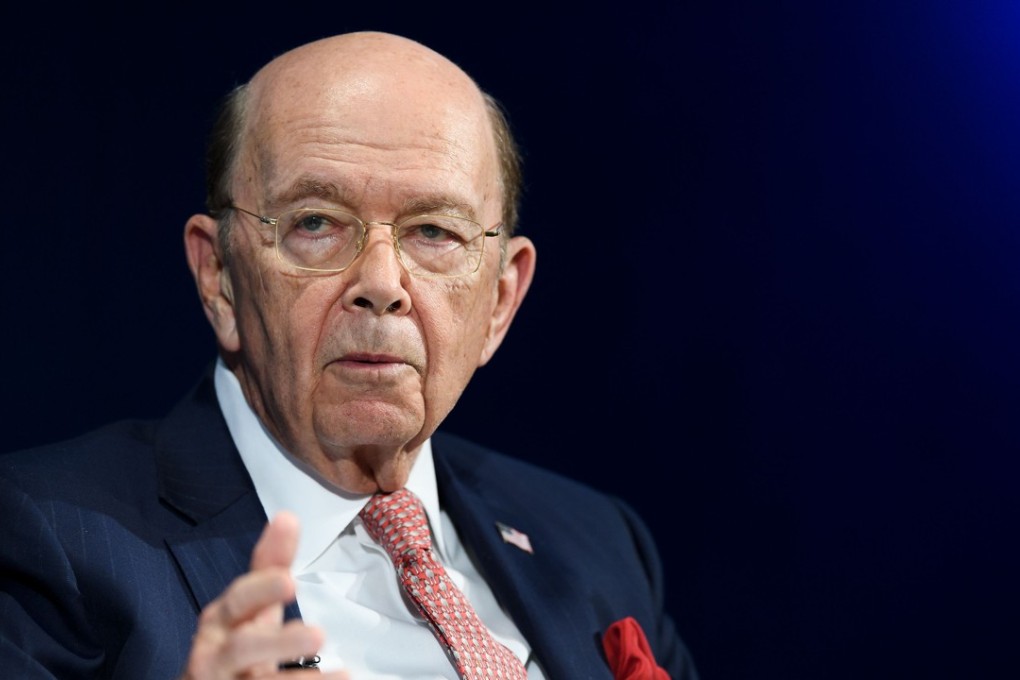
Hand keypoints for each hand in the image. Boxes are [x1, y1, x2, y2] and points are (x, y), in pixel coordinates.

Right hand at [179, 512, 348, 678]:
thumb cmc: (234, 642)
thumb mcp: (251, 604)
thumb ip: (270, 566)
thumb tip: (287, 518)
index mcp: (222, 619)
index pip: (240, 599)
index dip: (262, 589)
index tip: (288, 580)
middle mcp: (216, 652)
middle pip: (243, 647)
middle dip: (278, 641)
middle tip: (317, 635)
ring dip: (297, 679)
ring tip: (340, 674)